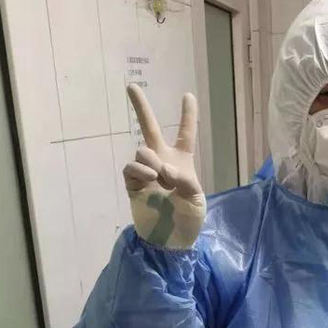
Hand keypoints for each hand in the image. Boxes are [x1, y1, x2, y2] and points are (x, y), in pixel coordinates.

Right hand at [124, 84, 205, 248]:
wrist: (172, 241)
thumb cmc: (189, 220)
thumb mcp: (196, 199)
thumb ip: (184, 180)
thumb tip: (163, 169)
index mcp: (183, 162)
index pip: (186, 133)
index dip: (188, 115)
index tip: (188, 95)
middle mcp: (162, 161)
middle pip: (150, 128)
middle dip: (140, 107)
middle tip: (131, 86)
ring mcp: (146, 173)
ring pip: (142, 150)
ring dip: (151, 159)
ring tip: (161, 177)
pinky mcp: (133, 185)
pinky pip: (131, 168)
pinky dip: (140, 171)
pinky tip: (151, 179)